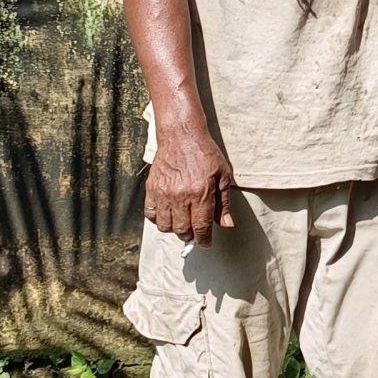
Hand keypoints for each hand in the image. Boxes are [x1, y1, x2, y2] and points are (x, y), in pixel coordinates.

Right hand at [146, 130, 235, 245]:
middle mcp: (181, 196)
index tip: (205, 242)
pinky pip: (151, 213)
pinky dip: (158, 219)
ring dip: (174, 229)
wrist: (181, 135)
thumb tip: (226, 224)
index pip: (201, 227)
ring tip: (181, 222)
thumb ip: (223, 202)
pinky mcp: (152, 188)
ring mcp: (164, 193)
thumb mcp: (223, 175)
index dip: (204, 239)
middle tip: (194, 232)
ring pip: (165, 226)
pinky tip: (167, 214)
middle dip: (190, 235)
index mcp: (201, 193)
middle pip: (182, 230)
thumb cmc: (205, 153)